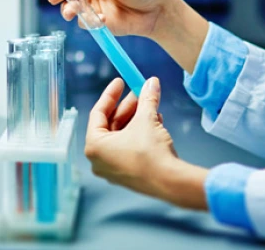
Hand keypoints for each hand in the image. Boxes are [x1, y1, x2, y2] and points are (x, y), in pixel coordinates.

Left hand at [86, 77, 209, 209]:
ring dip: (136, 118)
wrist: (170, 182)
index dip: (110, 94)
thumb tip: (151, 82)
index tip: (120, 81)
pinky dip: (139, 133)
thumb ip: (147, 98)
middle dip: (127, 107)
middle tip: (139, 92)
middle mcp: (99, 159)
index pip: (98, 113)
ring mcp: (113, 169)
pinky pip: (129, 147)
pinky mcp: (128, 174)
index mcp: (94, 146)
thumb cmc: (150, 152)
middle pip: (111, 124)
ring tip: (150, 105)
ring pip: (122, 136)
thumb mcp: (147, 119)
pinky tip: (155, 121)